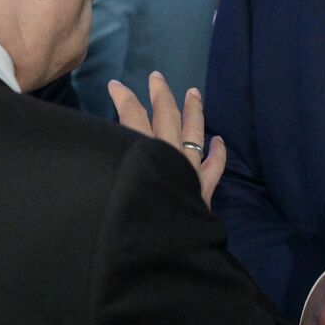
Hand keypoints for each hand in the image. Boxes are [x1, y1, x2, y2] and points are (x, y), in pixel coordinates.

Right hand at [109, 71, 225, 208]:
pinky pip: (214, 165)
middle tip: (158, 77)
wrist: (165, 247)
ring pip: (195, 132)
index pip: (132, 115)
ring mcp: (190, 168)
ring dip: (194, 111)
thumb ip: (109, 166)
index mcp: (144, 151)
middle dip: (161, 94)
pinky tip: (219, 141)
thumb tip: (105, 147)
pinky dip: (218, 152)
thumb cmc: (133, 217)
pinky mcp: (204, 188)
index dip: (123, 98)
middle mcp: (169, 153)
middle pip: (166, 115)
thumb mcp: (111, 187)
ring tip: (195, 93)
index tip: (115, 85)